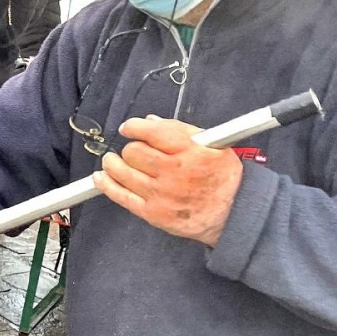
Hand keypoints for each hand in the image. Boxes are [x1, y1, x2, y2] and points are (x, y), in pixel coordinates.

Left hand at [95, 115, 241, 246]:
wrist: (235, 214)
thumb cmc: (224, 178)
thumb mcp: (214, 146)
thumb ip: (182, 131)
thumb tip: (151, 121)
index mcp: (192, 151)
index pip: (153, 132)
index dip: (135, 127)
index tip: (129, 127)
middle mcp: (175, 172)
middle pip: (134, 151)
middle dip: (130, 147)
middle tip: (133, 150)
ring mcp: (162, 194)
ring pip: (123, 172)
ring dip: (113, 163)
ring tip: (112, 160)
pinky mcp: (153, 212)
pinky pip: (121, 196)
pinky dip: (107, 184)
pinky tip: (102, 177)